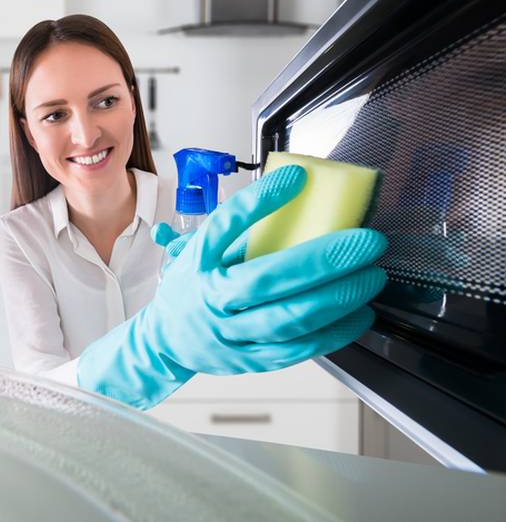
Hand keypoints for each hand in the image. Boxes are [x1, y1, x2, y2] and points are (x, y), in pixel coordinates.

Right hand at [78, 165, 387, 409]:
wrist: (166, 341)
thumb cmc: (192, 287)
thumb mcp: (200, 252)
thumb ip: (238, 233)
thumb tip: (294, 199)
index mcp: (197, 262)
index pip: (224, 225)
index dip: (259, 200)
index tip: (296, 177)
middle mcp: (209, 299)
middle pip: (266, 279)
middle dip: (323, 259)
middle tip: (366, 241)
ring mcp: (229, 334)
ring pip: (287, 320)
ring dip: (338, 298)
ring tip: (371, 278)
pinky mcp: (250, 361)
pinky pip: (297, 349)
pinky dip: (334, 332)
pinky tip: (360, 314)